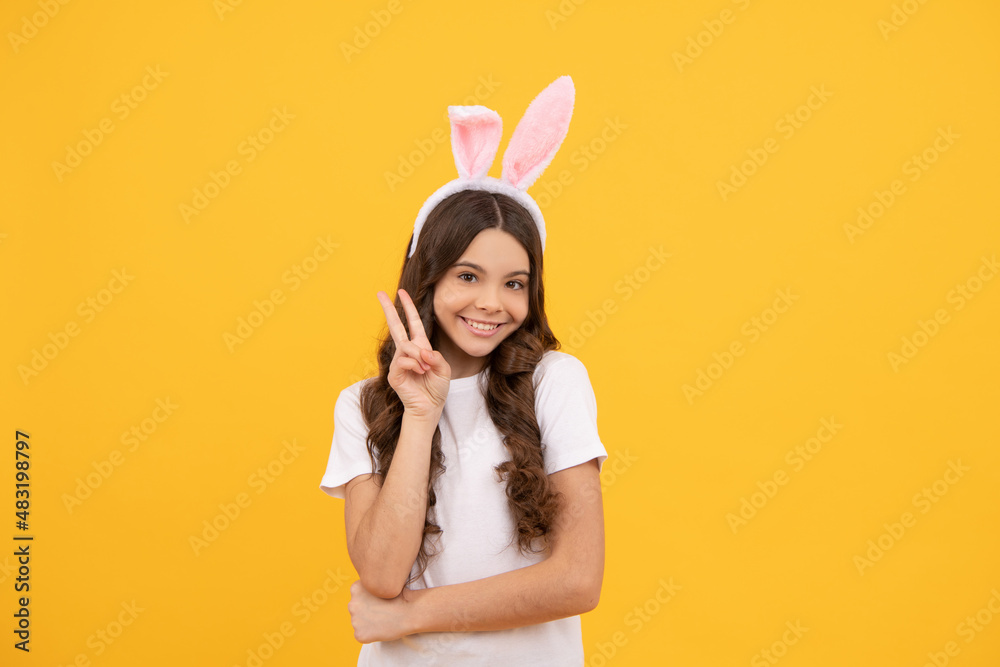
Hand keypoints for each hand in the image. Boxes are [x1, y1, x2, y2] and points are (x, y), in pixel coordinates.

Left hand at [348, 579, 412, 643]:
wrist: (411, 612)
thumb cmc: (400, 596)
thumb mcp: (381, 584)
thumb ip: (368, 589)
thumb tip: (363, 597)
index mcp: (355, 588)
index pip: (357, 596)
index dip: (369, 599)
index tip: (380, 600)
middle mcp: (351, 604)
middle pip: (356, 609)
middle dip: (366, 611)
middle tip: (382, 611)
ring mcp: (354, 620)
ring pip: (358, 623)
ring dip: (368, 623)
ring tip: (383, 619)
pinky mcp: (359, 635)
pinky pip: (362, 635)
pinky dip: (370, 635)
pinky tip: (381, 629)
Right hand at [376, 288, 449, 420]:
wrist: (429, 408)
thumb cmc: (436, 389)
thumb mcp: (443, 369)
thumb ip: (436, 357)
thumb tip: (422, 352)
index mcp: (420, 347)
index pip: (413, 323)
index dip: (408, 308)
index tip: (402, 293)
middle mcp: (407, 352)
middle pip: (396, 326)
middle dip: (388, 309)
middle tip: (379, 293)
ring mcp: (399, 362)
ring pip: (405, 346)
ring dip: (418, 356)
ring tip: (426, 368)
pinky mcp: (394, 373)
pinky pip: (403, 360)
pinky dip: (414, 364)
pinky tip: (420, 372)